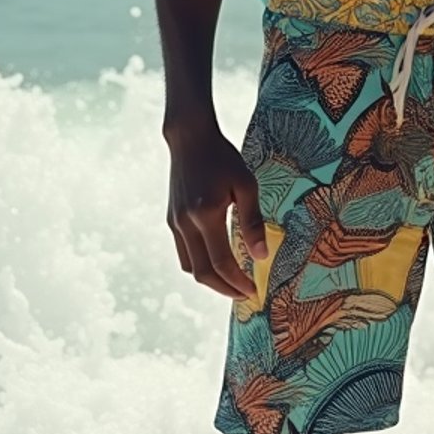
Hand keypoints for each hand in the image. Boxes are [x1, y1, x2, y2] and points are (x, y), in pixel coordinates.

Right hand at [165, 124, 267, 298]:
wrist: (190, 139)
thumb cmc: (223, 158)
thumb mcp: (245, 184)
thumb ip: (252, 221)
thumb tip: (262, 256)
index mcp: (206, 215)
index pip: (221, 262)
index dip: (238, 282)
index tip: (253, 291)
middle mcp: (186, 223)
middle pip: (202, 273)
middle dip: (225, 289)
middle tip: (245, 294)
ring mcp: (175, 223)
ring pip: (189, 267)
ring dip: (210, 281)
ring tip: (232, 283)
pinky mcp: (171, 220)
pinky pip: (183, 253)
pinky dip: (199, 265)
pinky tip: (215, 262)